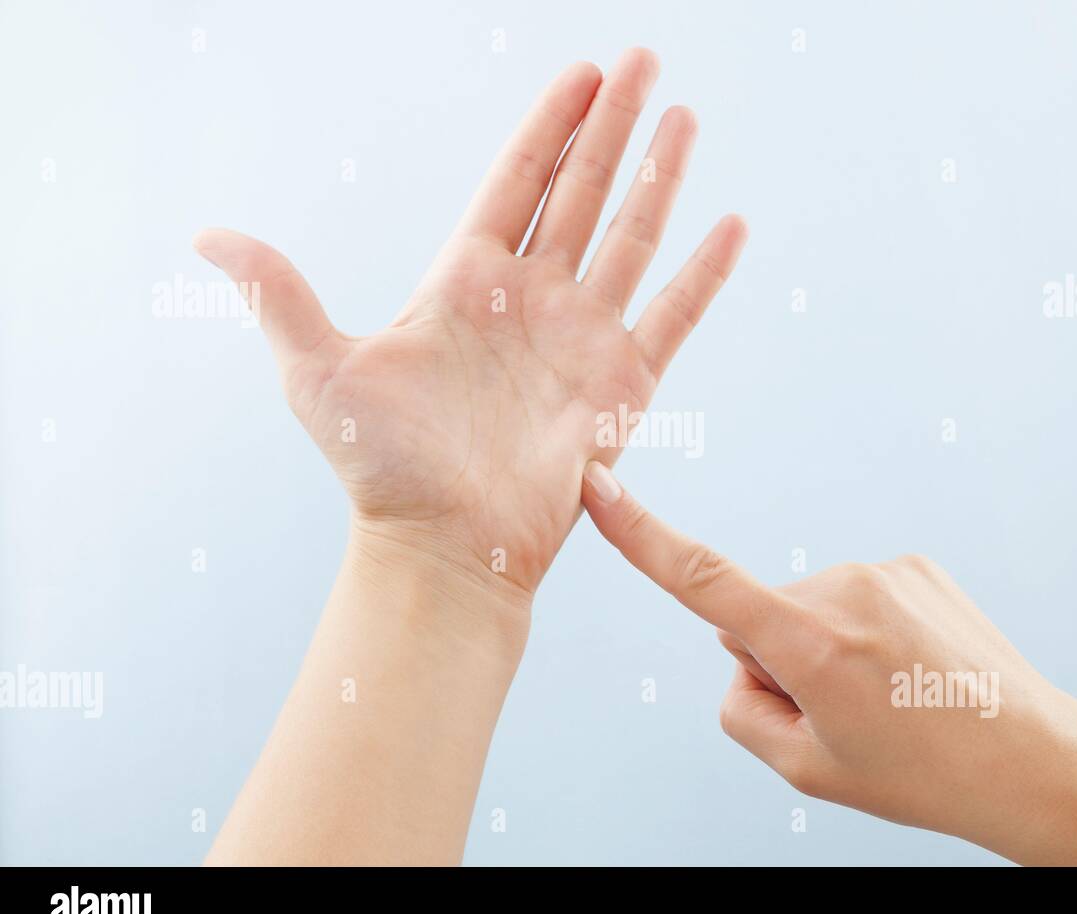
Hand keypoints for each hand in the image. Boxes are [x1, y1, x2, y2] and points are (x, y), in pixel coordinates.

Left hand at [193, 48, 746, 603]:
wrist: (446, 548)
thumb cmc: (382, 470)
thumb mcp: (319, 372)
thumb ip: (280, 294)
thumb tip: (205, 236)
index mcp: (467, 282)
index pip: (518, 179)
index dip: (551, 124)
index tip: (584, 72)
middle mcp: (532, 300)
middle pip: (582, 190)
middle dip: (615, 124)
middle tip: (646, 61)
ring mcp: (582, 338)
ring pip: (632, 238)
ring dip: (660, 178)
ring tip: (686, 117)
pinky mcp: (622, 385)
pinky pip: (674, 315)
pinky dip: (703, 272)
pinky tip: (730, 224)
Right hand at [579, 461, 1076, 864]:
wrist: (1032, 759)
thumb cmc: (918, 773)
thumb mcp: (805, 769)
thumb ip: (741, 708)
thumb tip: (742, 654)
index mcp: (808, 642)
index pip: (702, 580)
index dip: (640, 534)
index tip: (598, 483)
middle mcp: (842, 588)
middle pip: (761, 617)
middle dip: (782, 658)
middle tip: (849, 711)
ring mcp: (885, 569)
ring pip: (810, 605)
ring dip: (828, 644)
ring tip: (892, 694)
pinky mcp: (915, 563)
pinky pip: (854, 594)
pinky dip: (867, 628)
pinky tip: (912, 667)